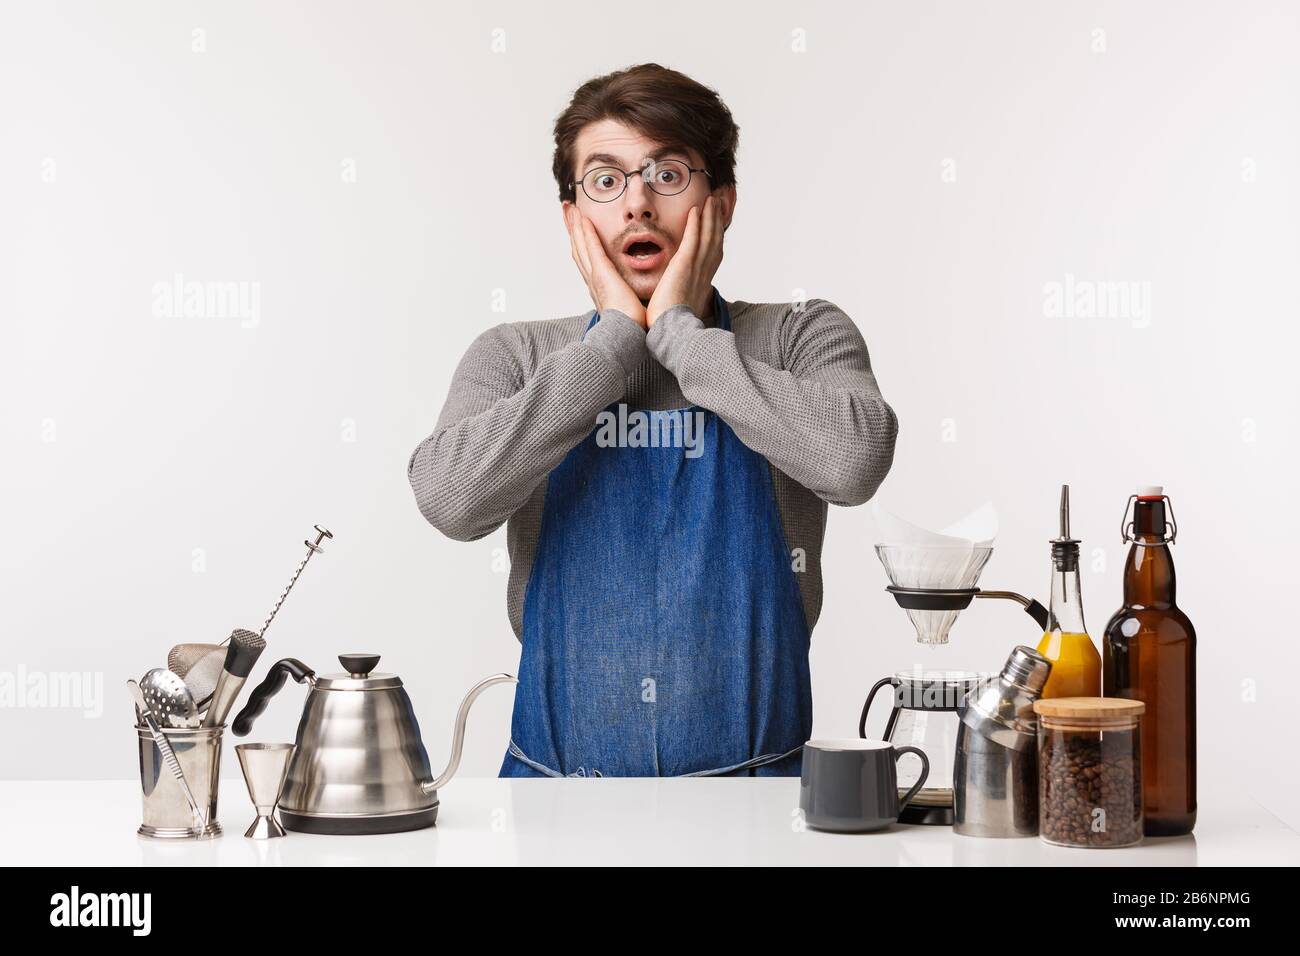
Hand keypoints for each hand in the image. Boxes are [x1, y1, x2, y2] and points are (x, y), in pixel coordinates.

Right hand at [564, 204, 647, 328]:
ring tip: (569, 209)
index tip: (579, 227)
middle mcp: (593, 280)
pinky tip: (583, 219)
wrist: (627, 337)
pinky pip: (592, 249)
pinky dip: (586, 233)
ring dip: (575, 226)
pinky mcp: (602, 274)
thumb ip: (629, 298)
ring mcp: (595, 276)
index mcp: (601, 287)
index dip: (582, 242)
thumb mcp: (629, 307)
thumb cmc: (631, 327)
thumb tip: (637, 298)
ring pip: (581, 245)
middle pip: (579, 249)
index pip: (589, 259)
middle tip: (568, 211)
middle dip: (573, 229)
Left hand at [647, 194, 724, 327]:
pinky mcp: (684, 266)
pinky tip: (695, 210)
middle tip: (718, 203)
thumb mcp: (680, 307)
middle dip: (716, 221)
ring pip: (707, 236)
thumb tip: (676, 298)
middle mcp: (704, 273)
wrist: (672, 333)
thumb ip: (681, 297)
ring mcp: (695, 268)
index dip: (717, 236)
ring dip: (709, 216)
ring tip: (710, 199)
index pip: (713, 253)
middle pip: (715, 241)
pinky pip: (692, 240)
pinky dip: (695, 224)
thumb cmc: (672, 324)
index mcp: (702, 282)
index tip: (717, 222)